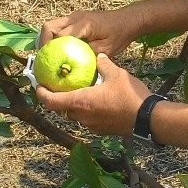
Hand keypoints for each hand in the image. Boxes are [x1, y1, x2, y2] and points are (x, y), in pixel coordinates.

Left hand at [35, 54, 152, 135]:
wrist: (148, 119)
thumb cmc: (130, 96)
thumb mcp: (116, 74)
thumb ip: (103, 65)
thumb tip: (98, 57)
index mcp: (80, 101)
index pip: (51, 101)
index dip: (42, 94)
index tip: (39, 86)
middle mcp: (82, 116)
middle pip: (63, 108)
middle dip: (61, 98)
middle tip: (64, 86)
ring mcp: (92, 125)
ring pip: (77, 115)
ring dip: (77, 105)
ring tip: (84, 93)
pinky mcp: (102, 130)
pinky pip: (89, 120)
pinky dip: (89, 111)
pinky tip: (100, 103)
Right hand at [38, 9, 141, 57]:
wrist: (128, 20)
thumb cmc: (119, 35)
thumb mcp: (106, 50)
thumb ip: (88, 56)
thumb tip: (71, 67)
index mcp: (83, 24)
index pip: (58, 35)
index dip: (49, 49)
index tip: (46, 63)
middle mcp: (75, 17)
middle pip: (48, 27)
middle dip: (42, 43)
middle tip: (44, 59)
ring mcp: (74, 16)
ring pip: (52, 25)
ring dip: (47, 40)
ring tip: (49, 56)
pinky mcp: (76, 18)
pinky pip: (59, 27)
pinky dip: (55, 37)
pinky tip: (59, 51)